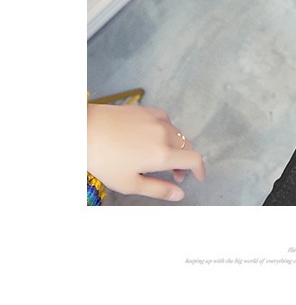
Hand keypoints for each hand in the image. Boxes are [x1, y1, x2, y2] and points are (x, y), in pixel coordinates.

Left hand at [87, 102, 205, 200]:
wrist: (85, 130)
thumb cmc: (104, 161)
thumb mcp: (129, 183)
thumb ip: (158, 189)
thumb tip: (180, 194)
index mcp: (162, 155)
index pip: (194, 159)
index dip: (200, 170)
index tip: (197, 178)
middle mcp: (164, 135)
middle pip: (187, 147)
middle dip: (184, 163)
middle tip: (174, 175)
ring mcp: (157, 120)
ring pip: (177, 134)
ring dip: (176, 147)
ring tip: (161, 158)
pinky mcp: (148, 110)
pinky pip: (166, 120)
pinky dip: (166, 131)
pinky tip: (154, 137)